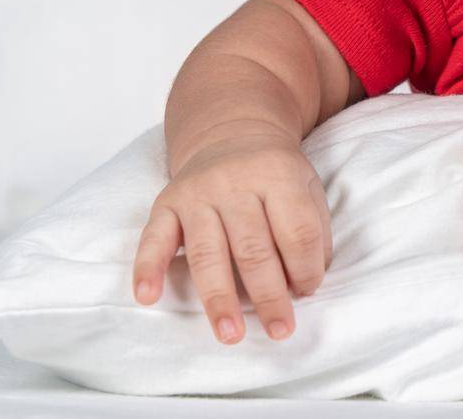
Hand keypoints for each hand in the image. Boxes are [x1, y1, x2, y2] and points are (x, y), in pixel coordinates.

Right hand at [131, 129, 332, 344]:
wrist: (231, 130)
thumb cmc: (274, 171)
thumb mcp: (307, 184)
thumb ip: (314, 229)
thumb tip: (309, 280)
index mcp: (278, 175)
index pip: (296, 230)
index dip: (306, 267)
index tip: (308, 292)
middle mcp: (235, 183)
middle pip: (254, 249)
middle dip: (269, 295)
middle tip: (280, 331)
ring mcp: (198, 194)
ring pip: (209, 253)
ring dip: (219, 299)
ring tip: (230, 334)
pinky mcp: (166, 203)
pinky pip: (154, 238)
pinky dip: (148, 268)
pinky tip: (148, 297)